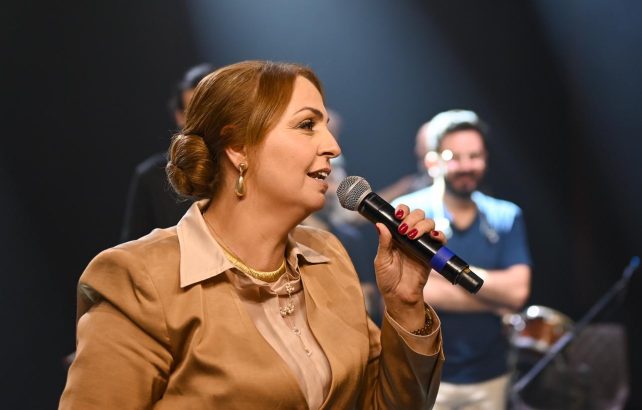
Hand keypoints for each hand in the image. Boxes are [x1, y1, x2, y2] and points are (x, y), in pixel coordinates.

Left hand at [373, 204, 445, 328]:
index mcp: (396, 234)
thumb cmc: (387, 279)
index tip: (398, 215)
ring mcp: (422, 243)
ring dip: (423, 225)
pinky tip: (433, 237)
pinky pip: (440, 240)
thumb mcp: (381, 261)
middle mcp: (410, 235)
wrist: (400, 296)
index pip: (402, 214)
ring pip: (429, 223)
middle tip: (405, 229)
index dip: (402, 210)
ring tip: (413, 236)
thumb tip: (380, 224)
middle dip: (413, 218)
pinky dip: (439, 235)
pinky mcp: (432, 253)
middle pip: (418, 215)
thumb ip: (383, 243)